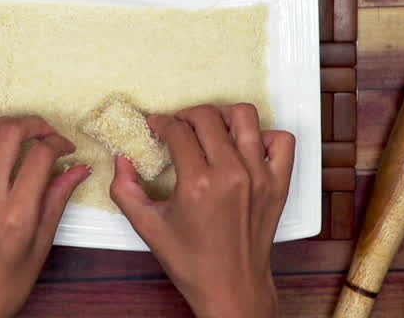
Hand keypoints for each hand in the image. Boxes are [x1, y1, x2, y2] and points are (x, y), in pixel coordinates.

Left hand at [0, 116, 90, 317]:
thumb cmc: (2, 286)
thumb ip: (57, 201)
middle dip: (31, 124)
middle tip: (43, 131)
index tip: (63, 147)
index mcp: (15, 215)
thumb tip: (78, 170)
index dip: (57, 142)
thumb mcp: (40, 246)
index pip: (40, 155)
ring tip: (13, 131)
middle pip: (8, 135)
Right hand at [110, 104, 294, 317]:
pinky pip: (281, 141)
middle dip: (186, 116)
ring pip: (245, 117)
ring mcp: (259, 177)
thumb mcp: (147, 227)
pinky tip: (246, 148)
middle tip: (178, 128)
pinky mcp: (278, 184)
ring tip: (211, 129)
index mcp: (198, 184)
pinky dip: (265, 136)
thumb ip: (125, 190)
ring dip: (223, 116)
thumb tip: (122, 160)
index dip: (160, 123)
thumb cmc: (192, 261)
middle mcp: (231, 174)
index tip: (156, 127)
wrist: (231, 288)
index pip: (177, 130)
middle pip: (208, 117)